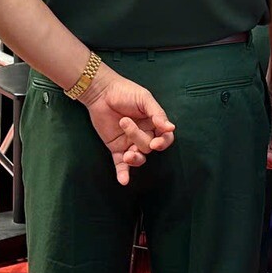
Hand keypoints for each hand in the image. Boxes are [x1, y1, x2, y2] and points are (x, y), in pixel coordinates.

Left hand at [82, 67, 175, 184]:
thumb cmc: (124, 91)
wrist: (100, 92)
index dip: (163, 143)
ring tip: (127, 154)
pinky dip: (123, 174)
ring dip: (134, 159)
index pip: (165, 138)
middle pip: (149, 147)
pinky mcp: (115, 148)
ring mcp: (129, 143)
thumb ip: (157, 113)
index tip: (156, 143)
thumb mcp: (144, 99)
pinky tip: (123, 181)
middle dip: (138, 138)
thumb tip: (170, 128)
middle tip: (125, 123)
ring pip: (138, 158)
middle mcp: (144, 135)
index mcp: (153, 123)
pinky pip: (121, 165)